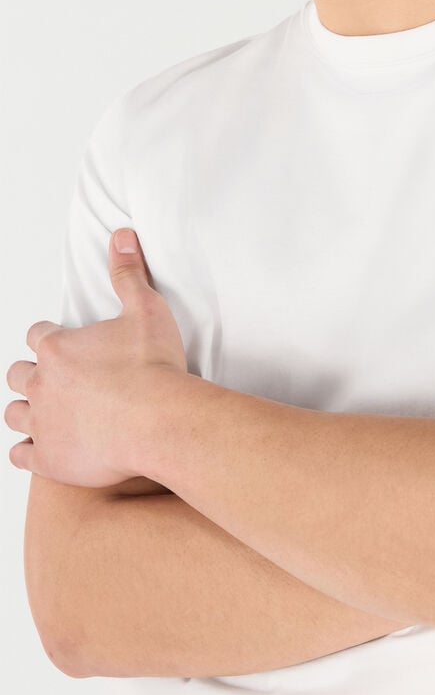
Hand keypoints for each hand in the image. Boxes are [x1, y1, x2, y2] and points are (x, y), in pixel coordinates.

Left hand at [5, 228, 187, 487]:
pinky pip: (21, 455)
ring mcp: (42, 423)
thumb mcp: (146, 308)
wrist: (159, 419)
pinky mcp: (49, 458)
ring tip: (43, 411)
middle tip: (53, 377)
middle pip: (18, 373)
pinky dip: (26, 451)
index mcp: (58, 347)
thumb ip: (128, 272)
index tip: (63, 342)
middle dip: (32, 372)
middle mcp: (41, 383)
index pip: (38, 335)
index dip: (50, 336)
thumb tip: (121, 236)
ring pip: (14, 413)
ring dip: (25, 409)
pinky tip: (37, 448)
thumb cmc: (154, 367)